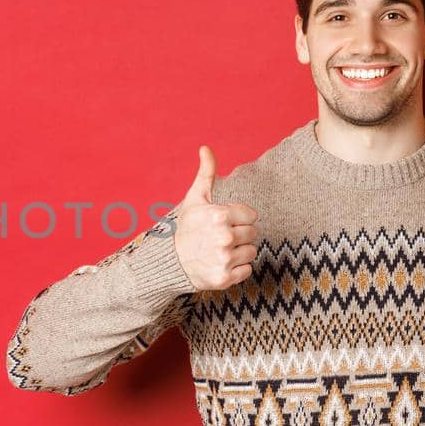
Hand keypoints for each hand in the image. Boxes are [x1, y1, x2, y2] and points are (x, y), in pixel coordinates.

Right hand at [174, 146, 259, 291]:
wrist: (170, 262)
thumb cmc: (186, 227)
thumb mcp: (195, 198)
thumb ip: (206, 173)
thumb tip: (205, 147)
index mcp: (219, 215)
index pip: (252, 215)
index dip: (239, 217)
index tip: (223, 222)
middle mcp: (223, 237)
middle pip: (253, 234)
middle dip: (239, 234)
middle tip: (220, 238)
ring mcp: (224, 259)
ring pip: (251, 252)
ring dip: (239, 252)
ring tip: (220, 250)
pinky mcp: (225, 278)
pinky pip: (247, 270)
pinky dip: (236, 269)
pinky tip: (221, 263)